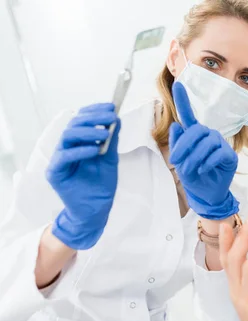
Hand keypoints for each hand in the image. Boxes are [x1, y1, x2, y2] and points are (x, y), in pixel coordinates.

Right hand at [46, 103, 119, 249]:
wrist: (96, 210)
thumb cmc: (101, 186)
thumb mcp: (110, 160)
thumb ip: (111, 141)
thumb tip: (116, 119)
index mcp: (78, 143)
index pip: (82, 120)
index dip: (95, 111)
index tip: (111, 107)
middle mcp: (66, 148)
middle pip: (74, 125)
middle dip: (94, 118)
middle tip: (111, 117)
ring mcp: (59, 160)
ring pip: (67, 137)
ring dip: (87, 132)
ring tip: (104, 133)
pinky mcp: (55, 173)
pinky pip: (64, 156)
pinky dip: (81, 151)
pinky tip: (95, 150)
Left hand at [170, 81, 238, 219]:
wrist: (205, 195)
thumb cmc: (193, 176)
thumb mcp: (180, 161)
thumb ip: (178, 144)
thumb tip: (176, 126)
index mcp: (195, 135)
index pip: (188, 115)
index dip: (183, 100)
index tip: (178, 84)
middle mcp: (208, 136)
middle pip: (196, 131)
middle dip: (184, 146)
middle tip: (175, 161)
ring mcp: (220, 145)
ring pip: (206, 143)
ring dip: (194, 157)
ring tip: (189, 169)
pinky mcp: (229, 156)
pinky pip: (218, 153)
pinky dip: (207, 162)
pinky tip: (203, 170)